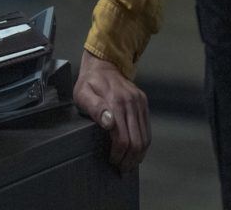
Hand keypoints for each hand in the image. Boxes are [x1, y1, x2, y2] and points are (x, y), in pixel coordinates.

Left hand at [73, 49, 149, 171]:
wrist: (103, 63)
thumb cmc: (89, 81)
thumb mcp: (83, 93)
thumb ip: (94, 108)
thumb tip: (109, 123)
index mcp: (115, 101)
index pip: (122, 138)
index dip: (118, 154)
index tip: (112, 161)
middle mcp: (131, 102)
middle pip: (137, 142)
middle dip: (129, 159)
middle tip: (121, 168)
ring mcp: (139, 102)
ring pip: (145, 138)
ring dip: (138, 155)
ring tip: (128, 164)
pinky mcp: (143, 102)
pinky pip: (147, 129)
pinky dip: (143, 144)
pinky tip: (135, 151)